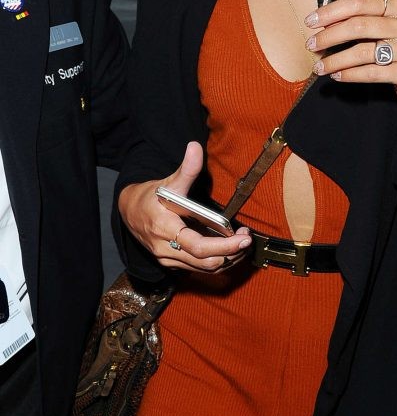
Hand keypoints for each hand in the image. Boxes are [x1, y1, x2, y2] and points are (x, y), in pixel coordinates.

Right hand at [118, 141, 251, 272]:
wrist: (129, 213)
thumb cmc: (150, 198)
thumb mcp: (168, 183)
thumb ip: (185, 169)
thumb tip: (195, 147)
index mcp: (165, 230)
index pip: (198, 247)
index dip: (224, 246)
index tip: (244, 238)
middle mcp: (166, 250)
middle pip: (206, 262)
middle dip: (232, 253)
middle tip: (247, 239)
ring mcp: (169, 260)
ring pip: (204, 269)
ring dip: (228, 259)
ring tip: (242, 244)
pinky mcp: (173, 263)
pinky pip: (199, 268)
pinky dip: (217, 261)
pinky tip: (229, 249)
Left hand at [303, 0, 396, 113]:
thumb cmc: (396, 47)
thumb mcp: (383, 27)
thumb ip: (360, 19)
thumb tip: (320, 21)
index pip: (361, 2)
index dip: (332, 11)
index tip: (311, 21)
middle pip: (360, 26)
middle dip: (329, 36)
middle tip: (311, 45)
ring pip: (364, 51)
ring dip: (335, 60)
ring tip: (319, 66)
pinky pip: (372, 73)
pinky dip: (349, 74)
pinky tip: (336, 76)